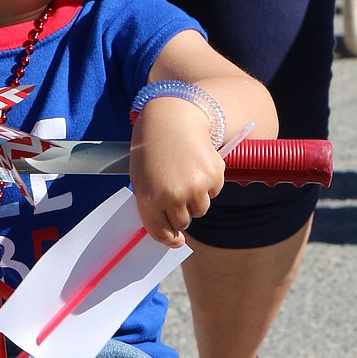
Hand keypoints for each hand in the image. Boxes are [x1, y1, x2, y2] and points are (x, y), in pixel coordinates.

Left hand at [129, 98, 224, 244]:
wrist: (173, 118)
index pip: (161, 232)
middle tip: (175, 189)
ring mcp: (196, 187)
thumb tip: (173, 234)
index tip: (176, 239)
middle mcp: (174, 196)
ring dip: (195, 198)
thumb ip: (152, 207)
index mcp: (150, 198)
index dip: (169, 238)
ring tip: (185, 174)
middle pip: (183, 222)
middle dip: (180, 212)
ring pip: (200, 210)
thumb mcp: (142, 179)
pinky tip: (197, 165)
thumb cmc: (152, 149)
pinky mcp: (214, 176)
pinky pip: (214, 193)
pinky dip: (208, 184)